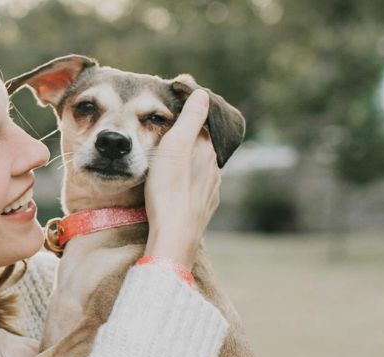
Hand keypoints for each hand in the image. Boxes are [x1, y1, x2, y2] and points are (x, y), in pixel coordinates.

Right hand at [143, 91, 221, 268]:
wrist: (174, 235)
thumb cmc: (169, 189)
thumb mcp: (175, 146)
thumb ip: (190, 118)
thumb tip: (202, 93)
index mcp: (208, 150)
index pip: (204, 124)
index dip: (191, 116)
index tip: (176, 111)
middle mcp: (215, 168)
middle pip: (204, 146)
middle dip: (191, 139)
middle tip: (171, 135)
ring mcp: (211, 190)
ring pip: (202, 169)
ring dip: (191, 162)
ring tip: (173, 161)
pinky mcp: (204, 208)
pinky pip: (199, 188)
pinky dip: (190, 182)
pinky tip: (180, 186)